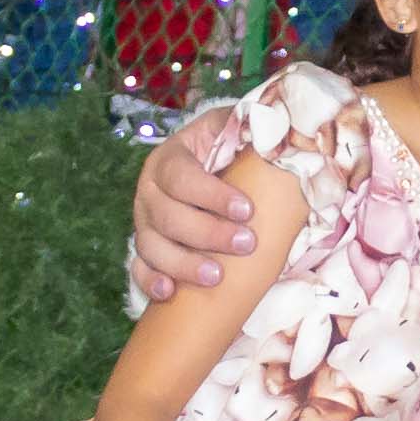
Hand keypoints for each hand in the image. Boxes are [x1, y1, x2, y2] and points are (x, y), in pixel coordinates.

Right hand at [128, 108, 252, 301]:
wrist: (211, 164)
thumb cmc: (227, 149)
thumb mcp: (235, 128)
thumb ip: (251, 127)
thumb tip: (280, 132)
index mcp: (169, 159)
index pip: (182, 177)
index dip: (212, 195)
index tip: (247, 209)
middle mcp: (150, 190)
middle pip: (168, 216)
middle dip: (207, 233)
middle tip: (246, 244)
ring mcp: (145, 222)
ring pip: (152, 246)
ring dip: (183, 264)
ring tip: (216, 276)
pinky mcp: (146, 248)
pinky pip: (139, 268)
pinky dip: (151, 281)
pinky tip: (169, 293)